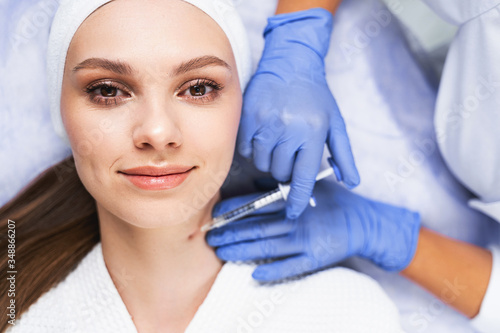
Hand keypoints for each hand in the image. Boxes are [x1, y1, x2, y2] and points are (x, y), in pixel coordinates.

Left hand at [206, 182, 420, 281]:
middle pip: (256, 228)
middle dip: (231, 232)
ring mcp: (304, 241)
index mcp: (292, 200)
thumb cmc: (331, 201)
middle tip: (211, 236)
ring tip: (223, 252)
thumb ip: (281, 184)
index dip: (234, 209)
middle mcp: (295, 220)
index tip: (216, 212)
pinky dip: (273, 272)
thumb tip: (256, 180)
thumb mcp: (308, 185)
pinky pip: (291, 267)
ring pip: (267, 248)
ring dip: (242, 251)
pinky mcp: (314, 259)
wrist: (361, 221)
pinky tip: (255, 275)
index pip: (257, 204)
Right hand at [239, 8, 358, 219]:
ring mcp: (266, 123)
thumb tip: (352, 182)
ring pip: (262, 163)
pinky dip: (253, 148)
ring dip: (269, 159)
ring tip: (277, 139)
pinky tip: (263, 133)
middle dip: (285, 170)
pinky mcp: (247, 118)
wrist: (290, 64)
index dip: (298, 199)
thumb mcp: (335, 123)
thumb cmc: (315, 96)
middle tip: (290, 151)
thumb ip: (344, 155)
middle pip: (280, 173)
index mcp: (313, 133)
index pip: (304, 177)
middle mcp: (289, 130)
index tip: (293, 213)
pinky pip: (246, 150)